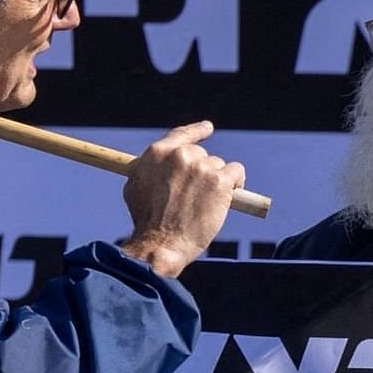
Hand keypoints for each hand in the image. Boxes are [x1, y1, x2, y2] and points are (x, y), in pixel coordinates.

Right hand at [118, 122, 244, 278]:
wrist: (161, 244)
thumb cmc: (146, 222)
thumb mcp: (135, 187)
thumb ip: (148, 169)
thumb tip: (157, 166)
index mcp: (158, 153)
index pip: (182, 134)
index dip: (197, 131)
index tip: (208, 128)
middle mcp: (180, 155)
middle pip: (201, 155)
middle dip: (202, 173)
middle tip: (198, 196)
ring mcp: (201, 167)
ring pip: (218, 166)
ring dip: (216, 182)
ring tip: (206, 205)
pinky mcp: (220, 181)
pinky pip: (236, 172)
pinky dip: (236, 183)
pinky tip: (229, 197)